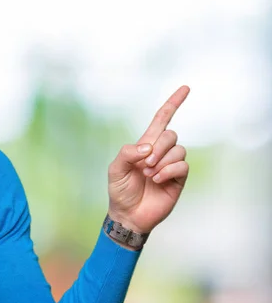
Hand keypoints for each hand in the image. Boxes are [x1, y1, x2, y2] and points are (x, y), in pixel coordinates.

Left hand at [107, 85, 189, 234]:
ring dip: (162, 161)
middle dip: (158, 147)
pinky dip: (168, 171)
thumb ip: (127, 152)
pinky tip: (157, 180)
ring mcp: (170, 166)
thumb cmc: (120, 190)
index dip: (173, 103)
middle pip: (171, 134)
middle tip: (145, 164)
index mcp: (145, 145)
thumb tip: (148, 147)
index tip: (185, 88)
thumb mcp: (115, 168)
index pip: (162, 119)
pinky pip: (182, 166)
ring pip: (178, 150)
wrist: (128, 214)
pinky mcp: (178, 180)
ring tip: (149, 175)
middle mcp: (160, 152)